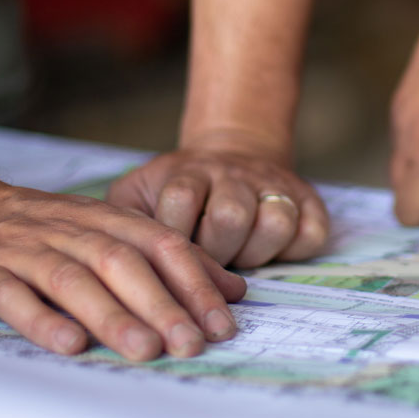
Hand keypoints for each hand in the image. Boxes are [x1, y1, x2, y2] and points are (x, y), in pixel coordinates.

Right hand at [0, 175, 246, 360]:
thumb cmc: (39, 230)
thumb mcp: (104, 231)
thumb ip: (166, 257)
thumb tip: (234, 290)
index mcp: (104, 220)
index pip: (160, 245)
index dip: (195, 282)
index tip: (223, 324)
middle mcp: (69, 231)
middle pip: (123, 263)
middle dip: (163, 305)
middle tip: (191, 346)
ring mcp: (25, 251)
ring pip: (74, 280)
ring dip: (113, 317)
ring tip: (145, 352)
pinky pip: (15, 296)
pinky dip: (43, 321)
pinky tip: (69, 346)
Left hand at [107, 141, 328, 268]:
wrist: (231, 152)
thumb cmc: (172, 192)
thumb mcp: (135, 196)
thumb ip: (119, 222)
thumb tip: (106, 264)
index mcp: (185, 172)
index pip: (181, 199)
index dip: (175, 238)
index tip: (168, 259)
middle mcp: (231, 173)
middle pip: (231, 216)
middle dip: (217, 253)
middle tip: (208, 265)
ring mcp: (272, 185)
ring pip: (275, 222)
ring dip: (255, 252)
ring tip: (238, 258)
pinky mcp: (308, 200)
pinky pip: (312, 233)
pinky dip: (294, 250)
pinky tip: (271, 252)